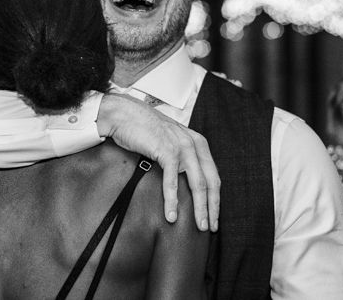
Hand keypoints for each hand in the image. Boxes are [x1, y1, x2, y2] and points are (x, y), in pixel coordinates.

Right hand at [97, 93, 219, 231]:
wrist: (126, 116)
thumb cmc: (146, 132)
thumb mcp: (170, 143)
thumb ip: (182, 159)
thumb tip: (185, 186)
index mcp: (198, 143)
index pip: (213, 175)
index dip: (216, 198)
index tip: (214, 217)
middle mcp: (194, 144)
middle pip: (210, 182)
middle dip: (212, 207)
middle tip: (210, 227)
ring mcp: (182, 146)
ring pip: (197, 183)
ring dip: (199, 207)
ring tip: (198, 226)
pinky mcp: (166, 150)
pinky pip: (173, 180)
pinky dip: (173, 199)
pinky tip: (172, 215)